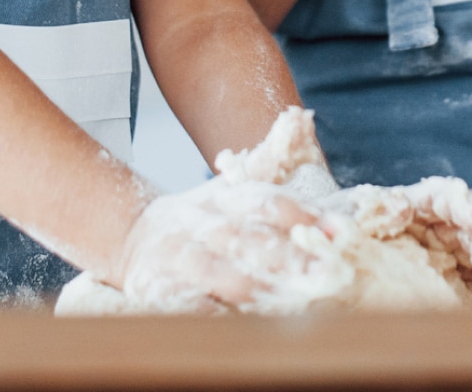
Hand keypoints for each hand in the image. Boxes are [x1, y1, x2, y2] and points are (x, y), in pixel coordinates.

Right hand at [109, 180, 321, 313]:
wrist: (132, 238)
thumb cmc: (197, 221)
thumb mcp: (225, 192)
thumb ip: (267, 180)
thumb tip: (311, 146)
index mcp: (221, 197)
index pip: (266, 201)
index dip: (303, 213)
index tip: (338, 232)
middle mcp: (199, 222)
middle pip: (248, 238)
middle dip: (290, 257)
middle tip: (327, 274)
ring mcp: (177, 256)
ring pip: (221, 273)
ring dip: (260, 291)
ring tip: (296, 305)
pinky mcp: (156, 291)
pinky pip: (189, 307)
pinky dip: (216, 317)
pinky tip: (244, 326)